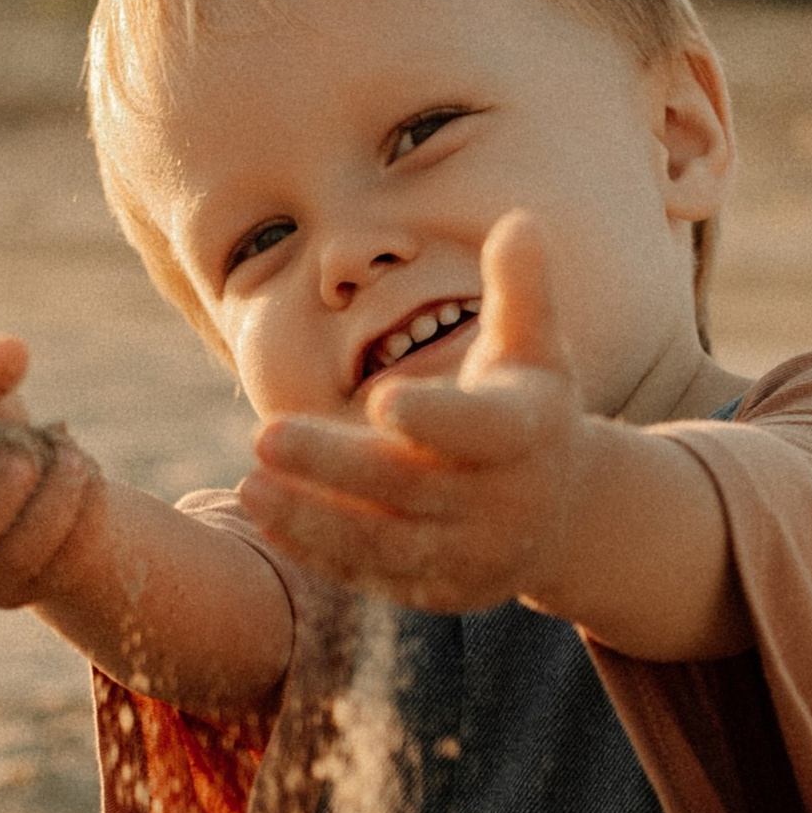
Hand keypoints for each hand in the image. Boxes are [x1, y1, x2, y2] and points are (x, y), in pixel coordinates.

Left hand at [238, 213, 587, 613]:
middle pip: (411, 487)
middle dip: (333, 465)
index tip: (377, 400)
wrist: (563, 511)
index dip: (435, 418)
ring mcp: (473, 555)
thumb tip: (519, 220)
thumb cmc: (530, 404)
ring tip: (248, 484)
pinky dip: (318, 551)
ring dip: (313, 518)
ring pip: (385, 542)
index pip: (483, 431)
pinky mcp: (440, 592)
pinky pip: (373, 575)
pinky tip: (266, 516)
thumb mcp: (535, 345)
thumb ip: (522, 287)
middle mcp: (506, 503)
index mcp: (530, 434)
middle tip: (262, 436)